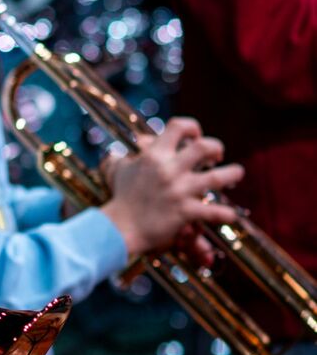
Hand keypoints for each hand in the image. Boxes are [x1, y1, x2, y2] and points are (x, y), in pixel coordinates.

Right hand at [100, 117, 242, 257]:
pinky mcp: (185, 212)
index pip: (179, 127)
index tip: (195, 137)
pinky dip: (226, 213)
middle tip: (216, 157)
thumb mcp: (120, 170)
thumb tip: (126, 149)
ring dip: (233, 174)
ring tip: (236, 174)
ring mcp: (179, 190)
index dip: (193, 128)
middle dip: (216, 148)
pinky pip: (214, 212)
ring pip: (218, 177)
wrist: (119, 228)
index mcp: (154, 155)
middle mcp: (169, 169)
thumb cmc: (121, 197)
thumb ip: (125, 156)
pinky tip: (230, 214)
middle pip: (204, 147)